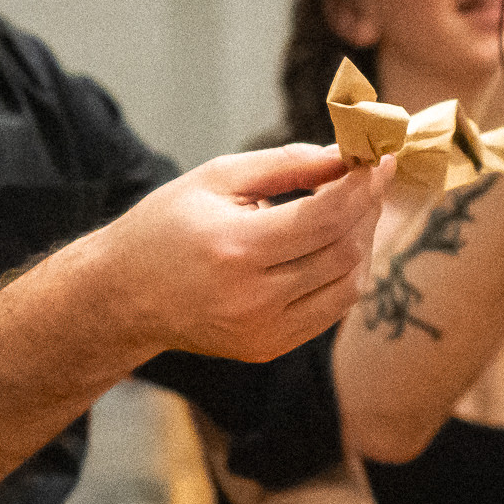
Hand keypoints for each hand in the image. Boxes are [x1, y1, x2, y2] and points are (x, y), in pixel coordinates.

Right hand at [94, 145, 388, 360]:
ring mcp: (263, 330)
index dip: (363, 184)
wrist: (123, 296)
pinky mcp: (268, 348)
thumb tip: (347, 155)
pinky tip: (332, 247)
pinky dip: (344, 275)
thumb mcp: (216, 178)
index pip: (326, 216)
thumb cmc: (166, 226)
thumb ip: (286, 164)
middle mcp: (253, 298)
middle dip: (366, 209)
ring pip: (348, 285)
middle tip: (365, 179)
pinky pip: (331, 310)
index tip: (379, 157)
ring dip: (361, 243)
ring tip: (348, 211)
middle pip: (344, 251)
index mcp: (235, 248)